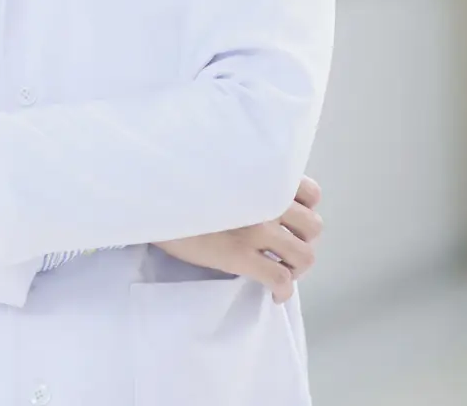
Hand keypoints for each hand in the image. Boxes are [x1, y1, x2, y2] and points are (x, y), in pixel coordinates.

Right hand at [151, 176, 322, 301]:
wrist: (153, 197)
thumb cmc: (182, 184)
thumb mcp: (224, 172)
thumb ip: (249, 181)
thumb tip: (262, 200)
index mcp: (264, 178)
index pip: (312, 193)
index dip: (306, 211)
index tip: (291, 221)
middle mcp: (267, 200)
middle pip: (313, 227)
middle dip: (303, 241)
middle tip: (284, 250)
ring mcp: (256, 229)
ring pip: (304, 255)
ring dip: (297, 267)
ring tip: (281, 271)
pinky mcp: (241, 256)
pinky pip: (279, 280)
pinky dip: (283, 291)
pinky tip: (273, 295)